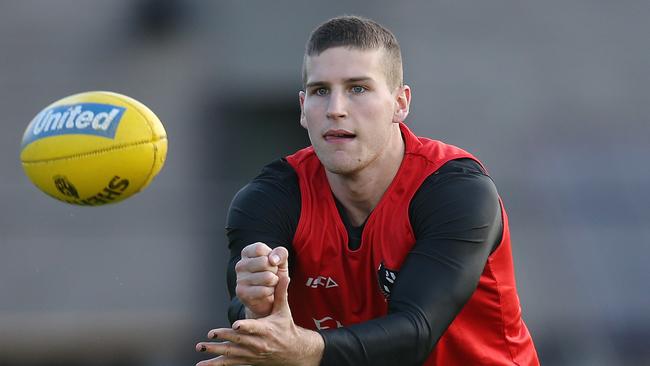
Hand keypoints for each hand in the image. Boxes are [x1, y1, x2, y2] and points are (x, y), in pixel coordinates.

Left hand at [196, 253, 323, 365]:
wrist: (292, 352)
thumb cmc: (286, 328)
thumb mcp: (284, 311)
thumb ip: (281, 293)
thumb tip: (284, 276)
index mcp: (266, 329)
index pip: (254, 328)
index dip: (245, 327)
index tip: (235, 325)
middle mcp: (258, 343)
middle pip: (239, 340)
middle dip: (224, 336)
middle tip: (211, 333)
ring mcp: (251, 354)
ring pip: (231, 353)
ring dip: (215, 350)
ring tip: (201, 346)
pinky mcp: (247, 360)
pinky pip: (229, 363)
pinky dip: (216, 364)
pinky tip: (202, 364)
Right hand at [236, 242, 287, 318]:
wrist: (269, 299)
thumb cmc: (274, 275)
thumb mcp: (281, 261)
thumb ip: (281, 254)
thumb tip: (273, 260)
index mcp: (247, 253)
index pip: (259, 248)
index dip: (271, 256)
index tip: (271, 262)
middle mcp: (240, 265)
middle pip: (264, 262)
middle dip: (274, 270)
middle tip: (271, 275)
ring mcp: (239, 280)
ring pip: (267, 277)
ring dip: (274, 282)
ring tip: (269, 284)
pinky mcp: (242, 293)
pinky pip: (264, 291)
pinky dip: (270, 292)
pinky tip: (267, 293)